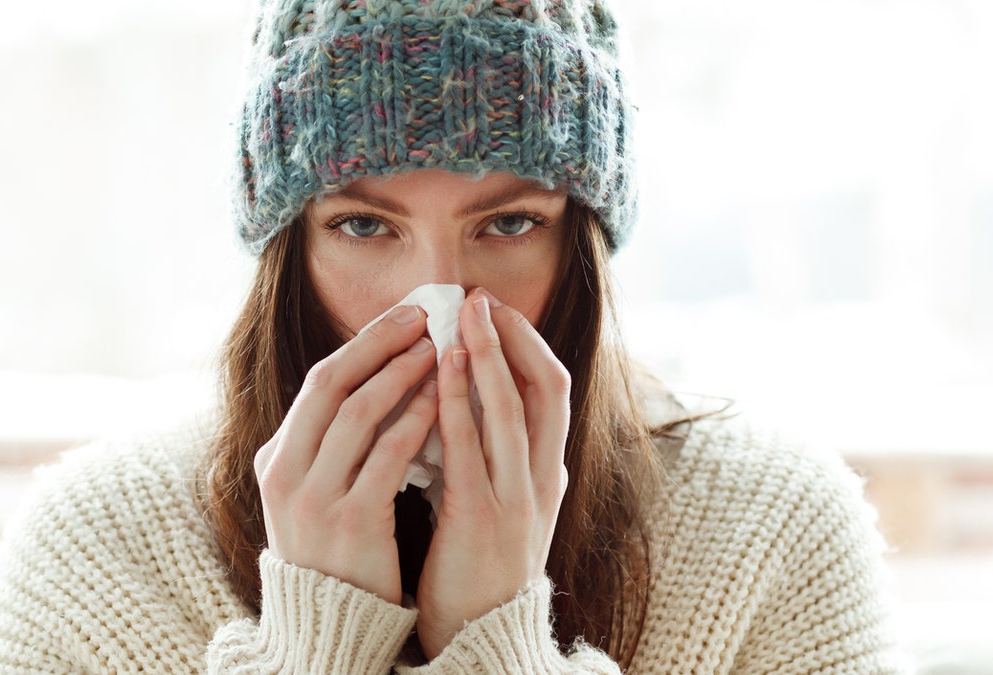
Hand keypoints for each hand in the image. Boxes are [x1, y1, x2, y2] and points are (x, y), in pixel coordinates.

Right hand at [253, 305, 438, 604]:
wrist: (329, 624)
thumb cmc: (334, 550)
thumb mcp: (312, 492)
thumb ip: (328, 443)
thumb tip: (372, 379)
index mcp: (276, 460)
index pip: (319, 382)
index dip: (363, 344)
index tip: (402, 317)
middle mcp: (286, 473)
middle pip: (330, 385)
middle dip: (379, 344)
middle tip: (422, 317)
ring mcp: (314, 498)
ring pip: (357, 414)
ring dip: (400, 375)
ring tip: (438, 350)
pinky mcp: (350, 523)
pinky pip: (385, 458)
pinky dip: (413, 423)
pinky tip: (441, 401)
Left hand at [415, 289, 570, 658]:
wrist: (480, 635)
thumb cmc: (479, 564)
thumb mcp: (504, 502)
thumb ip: (497, 455)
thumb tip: (473, 396)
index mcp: (548, 472)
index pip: (553, 390)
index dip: (528, 344)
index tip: (498, 310)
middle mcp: (543, 479)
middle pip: (545, 388)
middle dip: (514, 336)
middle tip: (481, 298)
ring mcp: (517, 499)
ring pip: (512, 410)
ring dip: (488, 355)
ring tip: (464, 315)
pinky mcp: (481, 518)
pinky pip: (470, 448)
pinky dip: (457, 401)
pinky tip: (438, 369)